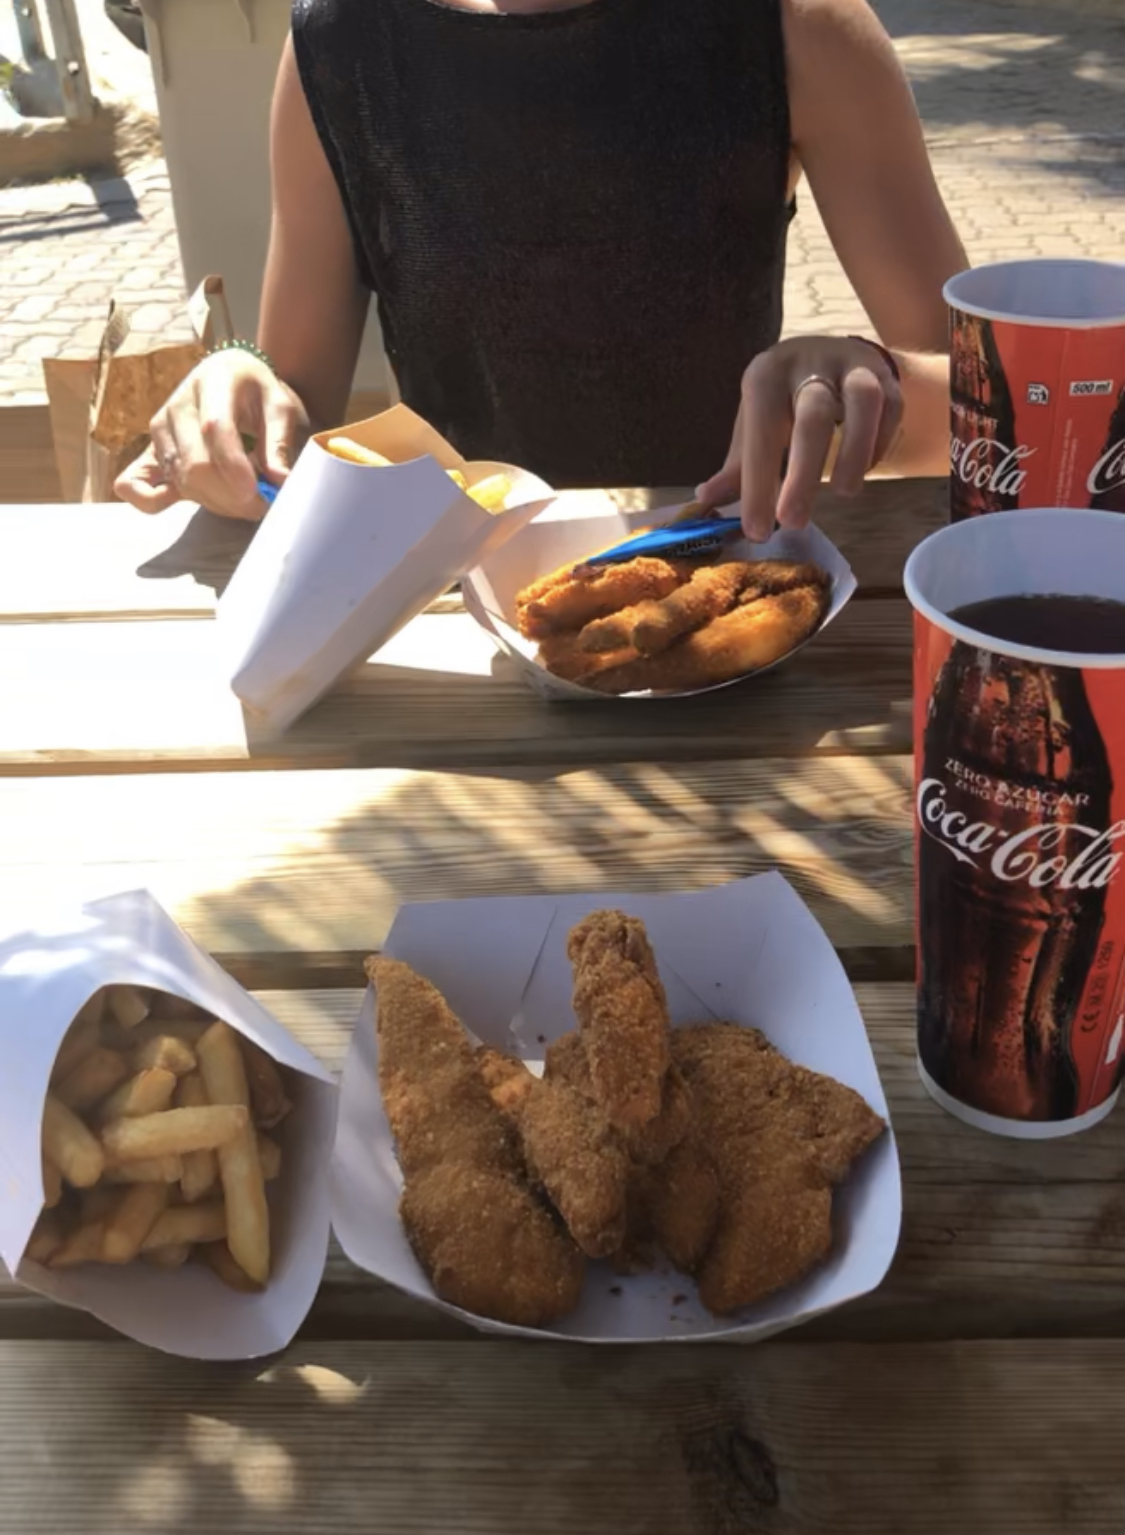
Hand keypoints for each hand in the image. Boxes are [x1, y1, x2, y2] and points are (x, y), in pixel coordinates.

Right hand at [114, 348, 309, 518]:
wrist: (226, 375)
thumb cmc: (256, 392)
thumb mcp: (279, 406)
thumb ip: (279, 443)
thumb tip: (280, 482)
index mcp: (213, 383)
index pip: (216, 430)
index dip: (235, 468)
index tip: (259, 493)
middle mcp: (179, 405)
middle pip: (196, 464)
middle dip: (231, 496)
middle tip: (261, 504)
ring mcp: (160, 427)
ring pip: (182, 480)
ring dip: (215, 502)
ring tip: (242, 498)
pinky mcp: (150, 448)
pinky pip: (135, 482)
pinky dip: (153, 501)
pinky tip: (182, 502)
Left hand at [696, 336, 903, 541]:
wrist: (831, 357)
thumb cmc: (784, 403)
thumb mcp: (756, 427)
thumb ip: (738, 467)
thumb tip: (705, 501)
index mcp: (767, 376)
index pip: (762, 433)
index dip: (758, 485)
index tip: (757, 530)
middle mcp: (809, 362)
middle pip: (813, 417)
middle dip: (803, 474)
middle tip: (794, 522)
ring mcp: (853, 365)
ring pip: (863, 403)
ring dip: (855, 453)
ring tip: (844, 493)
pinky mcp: (887, 376)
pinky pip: (890, 410)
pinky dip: (877, 445)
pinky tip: (863, 469)